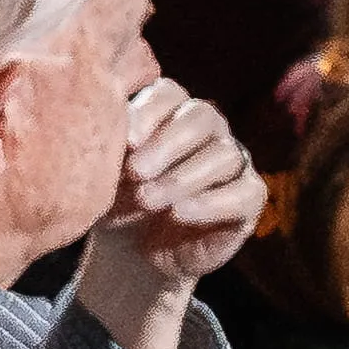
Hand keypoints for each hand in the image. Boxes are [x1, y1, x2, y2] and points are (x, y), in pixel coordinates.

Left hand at [77, 78, 266, 348]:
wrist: (136, 255)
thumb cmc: (116, 202)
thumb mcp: (104, 176)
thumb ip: (107, 149)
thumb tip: (99, 130)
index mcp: (170, 113)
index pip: (169, 94)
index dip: (150, 112)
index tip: (126, 141)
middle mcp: (207, 130)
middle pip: (202, 117)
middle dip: (167, 144)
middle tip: (135, 171)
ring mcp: (233, 161)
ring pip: (224, 154)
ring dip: (183, 177)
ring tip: (147, 200)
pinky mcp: (249, 197)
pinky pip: (243, 192)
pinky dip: (210, 203)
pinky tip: (179, 213)